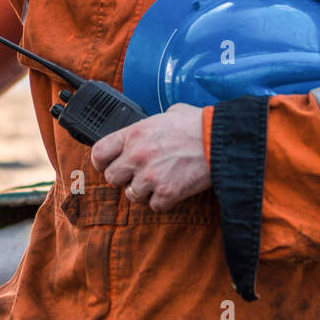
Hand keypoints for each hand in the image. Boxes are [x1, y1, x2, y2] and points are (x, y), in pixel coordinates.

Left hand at [90, 102, 210, 211]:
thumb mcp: (168, 114)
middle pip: (111, 178)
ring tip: (158, 181)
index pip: (99, 152)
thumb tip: (149, 127)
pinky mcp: (167, 193)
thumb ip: (151, 124)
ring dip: (143, 191)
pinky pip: (154, 205)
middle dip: (123, 178)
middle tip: (137, 174)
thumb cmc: (198, 124)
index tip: (105, 165)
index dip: (100, 162)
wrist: (220, 140)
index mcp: (134, 133)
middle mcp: (137, 156)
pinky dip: (162, 201)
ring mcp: (150, 176)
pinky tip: (172, 188)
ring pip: (131, 195)